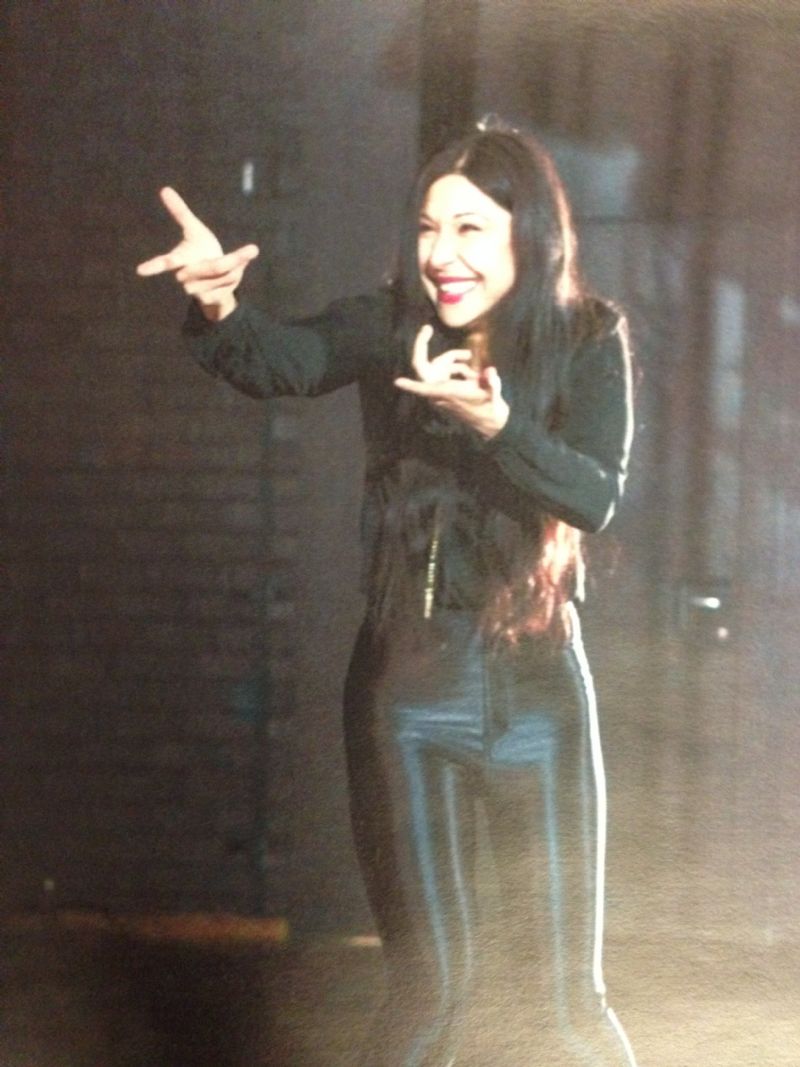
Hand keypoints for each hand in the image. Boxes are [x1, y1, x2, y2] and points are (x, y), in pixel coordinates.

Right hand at [136, 187, 258, 320]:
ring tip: (232, 263)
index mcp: (180, 259)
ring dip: (235, 267)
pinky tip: (233, 275)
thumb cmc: (201, 248)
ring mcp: (196, 290)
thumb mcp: (194, 228)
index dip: (153, 266)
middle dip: (228, 260)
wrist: (216, 277)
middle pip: (211, 268)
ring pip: (224, 275)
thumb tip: (164, 189)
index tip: (140, 271)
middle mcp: (185, 276)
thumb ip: (180, 212)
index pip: (165, 262)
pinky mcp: (208, 299)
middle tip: (252, 249)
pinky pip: (229, 286)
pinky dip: (238, 274)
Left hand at [394, 325, 509, 438]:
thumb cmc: (489, 407)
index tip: (398, 382)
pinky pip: (444, 371)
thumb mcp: (493, 393)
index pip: (423, 389)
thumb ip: (491, 382)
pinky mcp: (444, 389)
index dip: (411, 385)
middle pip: (423, 365)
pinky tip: (472, 375)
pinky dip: (457, 368)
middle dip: (423, 346)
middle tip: (427, 328)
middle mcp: (438, 391)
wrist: (489, 421)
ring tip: (472, 366)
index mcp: (446, 393)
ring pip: (438, 365)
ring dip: (454, 362)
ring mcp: (440, 389)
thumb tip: (491, 372)